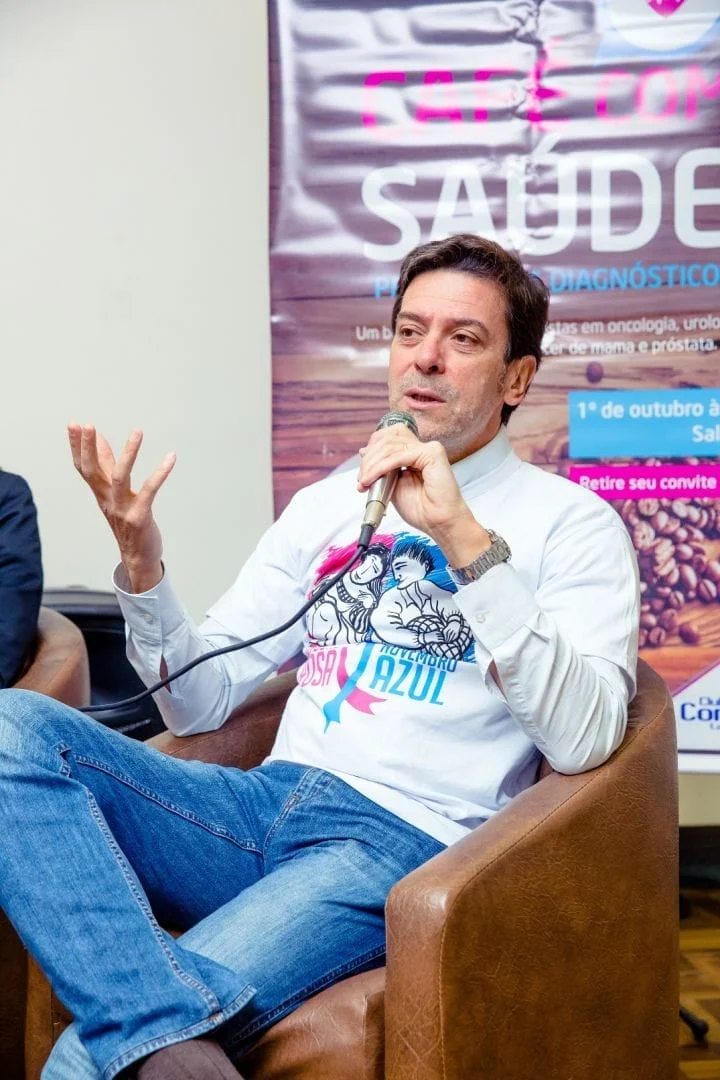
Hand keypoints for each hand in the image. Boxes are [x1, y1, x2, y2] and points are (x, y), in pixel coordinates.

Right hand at [68, 424, 175, 592]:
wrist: (138, 557)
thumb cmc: (127, 521)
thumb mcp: (114, 493)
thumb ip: (106, 466)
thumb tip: (100, 441)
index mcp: (100, 493)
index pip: (83, 467)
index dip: (77, 447)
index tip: (73, 424)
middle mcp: (107, 500)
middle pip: (92, 471)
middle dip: (88, 448)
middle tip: (87, 425)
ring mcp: (122, 508)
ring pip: (120, 477)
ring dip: (128, 454)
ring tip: (137, 431)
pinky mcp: (139, 516)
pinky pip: (150, 491)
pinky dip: (160, 473)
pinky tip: (170, 458)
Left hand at [357, 425, 490, 566]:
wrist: (438, 522)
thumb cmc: (421, 509)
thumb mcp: (392, 485)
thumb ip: (381, 468)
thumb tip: (364, 452)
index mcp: (414, 452)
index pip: (388, 437)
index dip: (372, 450)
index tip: (363, 472)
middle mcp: (422, 447)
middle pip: (387, 439)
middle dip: (369, 458)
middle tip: (362, 479)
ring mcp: (428, 448)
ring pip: (389, 446)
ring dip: (371, 465)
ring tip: (365, 482)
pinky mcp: (432, 454)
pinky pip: (398, 456)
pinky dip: (380, 468)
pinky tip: (371, 479)